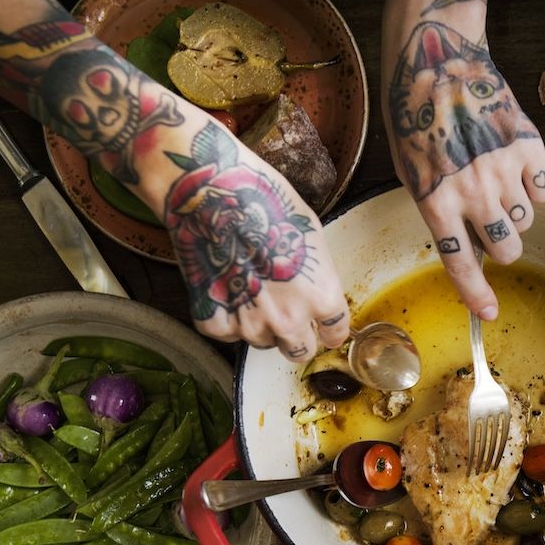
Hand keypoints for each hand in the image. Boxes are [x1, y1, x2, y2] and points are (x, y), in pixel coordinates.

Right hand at [148, 112, 349, 360]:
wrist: (210, 194)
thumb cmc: (263, 201)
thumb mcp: (310, 235)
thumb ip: (317, 277)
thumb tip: (315, 295)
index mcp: (321, 296)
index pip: (335, 334)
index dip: (328, 330)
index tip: (322, 327)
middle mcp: (288, 318)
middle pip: (300, 351)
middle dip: (297, 335)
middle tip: (284, 311)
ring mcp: (248, 324)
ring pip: (262, 342)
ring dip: (260, 324)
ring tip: (249, 286)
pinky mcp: (213, 321)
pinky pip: (227, 332)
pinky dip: (226, 316)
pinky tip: (225, 284)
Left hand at [383, 19, 544, 318]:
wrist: (435, 59)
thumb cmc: (414, 117)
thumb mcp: (410, 171)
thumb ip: (438, 211)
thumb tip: (467, 248)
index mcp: (434, 199)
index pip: (460, 261)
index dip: (476, 294)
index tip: (489, 314)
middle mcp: (471, 190)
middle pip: (506, 249)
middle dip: (501, 245)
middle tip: (491, 223)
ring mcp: (502, 167)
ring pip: (525, 222)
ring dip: (514, 214)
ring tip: (496, 183)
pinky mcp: (527, 145)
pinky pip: (543, 191)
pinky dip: (533, 187)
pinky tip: (513, 166)